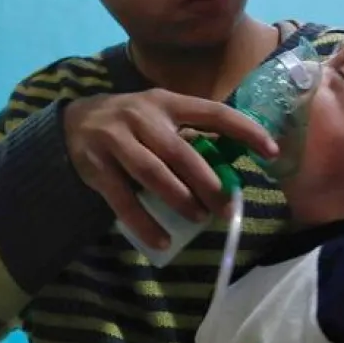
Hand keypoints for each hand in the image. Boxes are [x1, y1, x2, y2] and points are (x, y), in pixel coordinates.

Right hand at [64, 90, 277, 248]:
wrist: (72, 121)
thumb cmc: (130, 123)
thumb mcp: (159, 116)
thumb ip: (188, 133)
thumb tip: (232, 162)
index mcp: (166, 103)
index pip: (213, 112)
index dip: (244, 130)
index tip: (271, 151)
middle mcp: (142, 117)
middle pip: (180, 152)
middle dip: (207, 182)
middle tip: (225, 207)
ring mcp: (116, 140)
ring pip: (152, 174)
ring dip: (180, 199)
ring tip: (198, 218)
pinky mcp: (96, 166)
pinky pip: (123, 200)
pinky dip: (144, 222)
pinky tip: (163, 239)